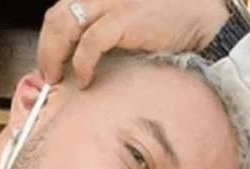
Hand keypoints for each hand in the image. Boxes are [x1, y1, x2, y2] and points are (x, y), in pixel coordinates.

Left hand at [37, 0, 229, 87]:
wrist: (203, 20)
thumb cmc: (172, 22)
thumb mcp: (132, 20)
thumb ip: (109, 27)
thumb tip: (85, 53)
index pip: (63, 9)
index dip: (50, 36)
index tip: (50, 60)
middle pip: (58, 16)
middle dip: (47, 47)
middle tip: (47, 72)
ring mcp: (112, 3)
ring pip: (65, 26)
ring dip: (55, 55)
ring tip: (57, 76)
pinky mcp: (124, 20)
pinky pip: (90, 44)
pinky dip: (82, 64)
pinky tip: (85, 79)